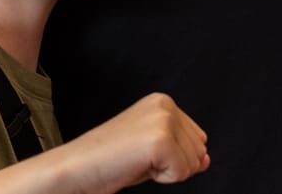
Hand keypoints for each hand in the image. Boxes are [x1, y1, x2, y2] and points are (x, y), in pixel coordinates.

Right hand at [66, 93, 209, 188]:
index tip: (144, 154)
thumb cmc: (107, 161)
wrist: (76, 168)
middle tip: (139, 160)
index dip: (175, 157)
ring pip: (193, 163)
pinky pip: (182, 173)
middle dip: (174, 164)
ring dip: (166, 172)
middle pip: (200, 150)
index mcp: (162, 102)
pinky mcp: (160, 141)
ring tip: (136, 162)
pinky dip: (162, 179)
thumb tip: (206, 160)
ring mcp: (163, 121)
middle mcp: (165, 105)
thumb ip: (182, 151)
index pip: (199, 139)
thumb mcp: (153, 152)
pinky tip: (136, 166)